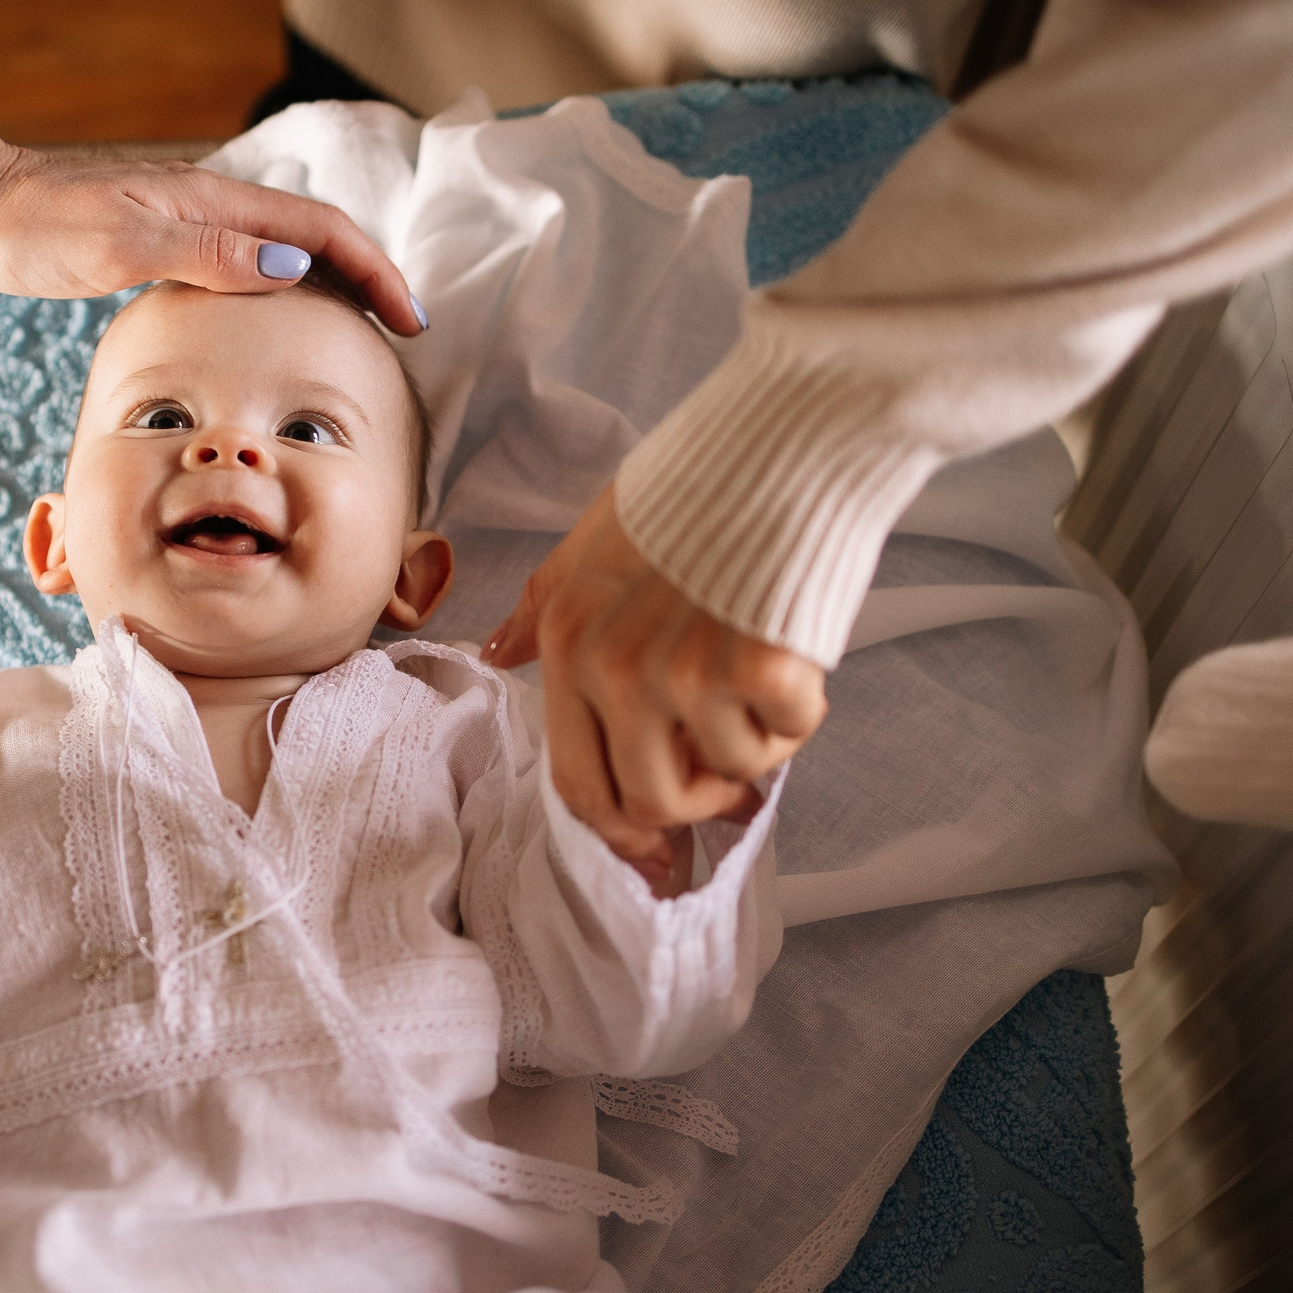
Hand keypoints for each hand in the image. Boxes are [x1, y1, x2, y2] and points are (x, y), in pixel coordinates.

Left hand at [0, 26, 422, 334]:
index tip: (408, 319)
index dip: (374, 272)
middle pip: (315, 232)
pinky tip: (273, 318)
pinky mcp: (161, 237)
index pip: (322, 229)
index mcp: (209, 201)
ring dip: (331, 280)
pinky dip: (283, 284)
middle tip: (402, 330)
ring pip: (284, 244)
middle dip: (368, 276)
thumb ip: (208, 254)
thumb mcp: (119, 245)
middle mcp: (208, 203)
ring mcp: (185, 219)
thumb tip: (294, 265)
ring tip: (358, 326)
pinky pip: (245, 258)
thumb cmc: (32, 231)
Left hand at [484, 487, 826, 857]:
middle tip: (727, 769)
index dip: (620, 827)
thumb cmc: (691, 489)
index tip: (654, 850)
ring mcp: (686, 673)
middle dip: (696, 801)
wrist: (781, 443)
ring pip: (726, 772)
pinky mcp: (758, 669)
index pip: (577, 779)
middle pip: (650, 801)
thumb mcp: (590, 545)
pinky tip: (794, 658)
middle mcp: (615, 669)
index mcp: (567, 643)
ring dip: (754, 744)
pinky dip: (798, 712)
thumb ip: (543, 609)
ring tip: (760, 678)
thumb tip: (495, 653)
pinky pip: (784, 738)